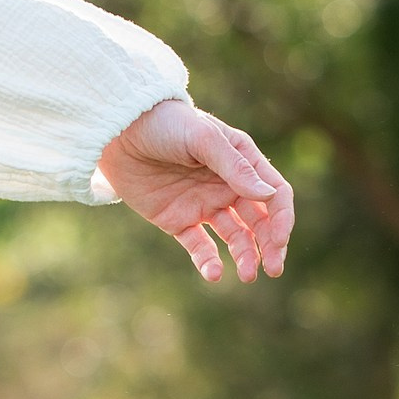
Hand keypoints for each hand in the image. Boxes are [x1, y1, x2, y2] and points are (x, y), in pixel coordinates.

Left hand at [98, 98, 293, 282]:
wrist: (117, 129)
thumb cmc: (164, 123)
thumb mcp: (201, 138)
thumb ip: (233, 166)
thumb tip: (267, 195)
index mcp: (241, 162)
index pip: (274, 194)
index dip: (282, 218)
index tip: (279, 239)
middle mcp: (227, 186)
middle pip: (260, 221)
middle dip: (270, 245)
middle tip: (273, 268)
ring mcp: (203, 204)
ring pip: (235, 237)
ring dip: (245, 256)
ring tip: (248, 275)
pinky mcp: (178, 220)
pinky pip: (199, 246)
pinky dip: (208, 261)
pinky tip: (214, 273)